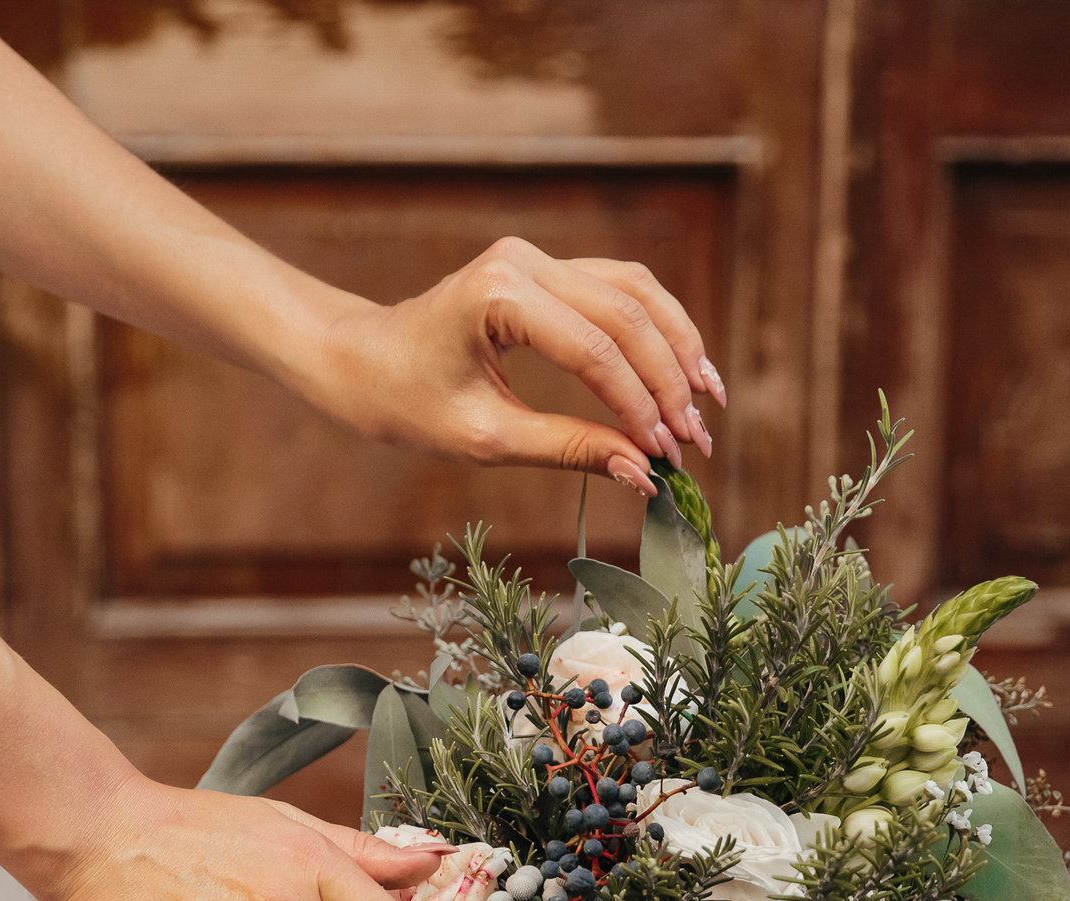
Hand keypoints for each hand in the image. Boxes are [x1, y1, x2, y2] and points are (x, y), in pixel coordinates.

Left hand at [303, 238, 724, 495]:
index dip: (639, 406)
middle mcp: (523, 262)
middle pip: (627, 315)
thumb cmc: (407, 402)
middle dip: (668, 381)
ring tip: (706, 400)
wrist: (362, 360)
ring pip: (636, 291)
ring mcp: (537, 257)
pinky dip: (656, 329)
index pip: (594, 350)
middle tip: (697, 441)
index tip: (667, 456)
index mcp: (498, 296)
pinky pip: (620, 289)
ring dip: (677, 345)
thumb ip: (568, 449)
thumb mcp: (486, 439)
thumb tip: (642, 474)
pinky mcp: (548, 268)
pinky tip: (682, 369)